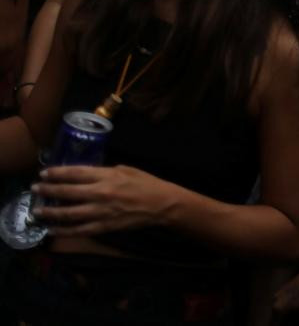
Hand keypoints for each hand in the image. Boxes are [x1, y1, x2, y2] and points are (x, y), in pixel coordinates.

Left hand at [32, 164, 176, 235]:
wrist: (161, 205)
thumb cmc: (145, 183)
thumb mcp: (126, 170)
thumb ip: (104, 172)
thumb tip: (86, 175)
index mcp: (107, 176)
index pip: (75, 173)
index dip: (57, 173)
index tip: (44, 173)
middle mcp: (100, 193)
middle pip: (67, 192)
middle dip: (48, 190)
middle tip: (35, 189)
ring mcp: (101, 212)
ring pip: (69, 213)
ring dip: (51, 212)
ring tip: (37, 211)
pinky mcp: (104, 226)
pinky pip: (79, 230)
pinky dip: (64, 231)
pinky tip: (52, 230)